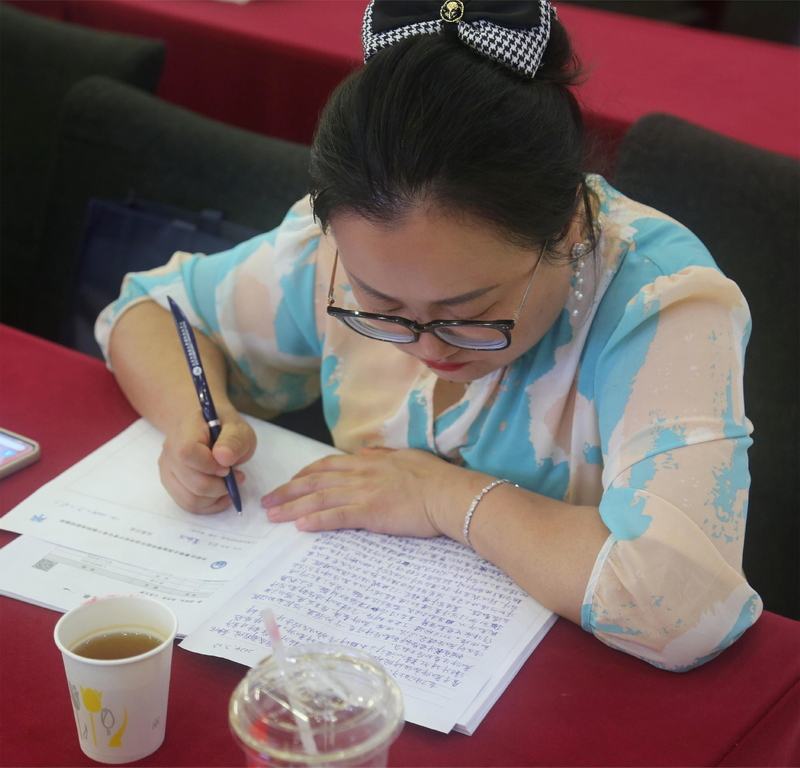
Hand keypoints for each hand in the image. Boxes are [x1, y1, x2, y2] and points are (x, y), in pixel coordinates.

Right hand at [158, 406, 255, 513]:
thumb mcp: (238, 428)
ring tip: (229, 485)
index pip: (187, 452)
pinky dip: (209, 505)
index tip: (228, 467)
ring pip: (189, 498)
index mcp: (186, 428)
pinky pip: (187, 504)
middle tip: (237, 477)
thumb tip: (223, 457)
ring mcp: (168, 468)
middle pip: (191, 481)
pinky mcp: (170, 482)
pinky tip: (221, 495)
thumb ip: (234, 440)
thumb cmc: (223, 426)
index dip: (209, 466)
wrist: (204, 427)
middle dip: (220, 486)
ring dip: (215, 497)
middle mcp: (170, 449)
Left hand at [261, 447, 471, 536]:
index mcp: (370, 462)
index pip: (328, 464)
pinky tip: (300, 526)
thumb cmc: (436, 478)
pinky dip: (316, 520)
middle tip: (267, 500)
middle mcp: (362, 474)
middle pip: (315, 480)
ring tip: (273, 515)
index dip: (305, 473)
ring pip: (319, 497)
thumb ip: (384, 456)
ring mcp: (364, 493)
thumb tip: (368, 452)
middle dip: (288, 490)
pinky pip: (336, 516)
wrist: (450, 494)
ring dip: (292, 506)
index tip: (291, 482)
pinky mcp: (370, 513)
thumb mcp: (407, 457)